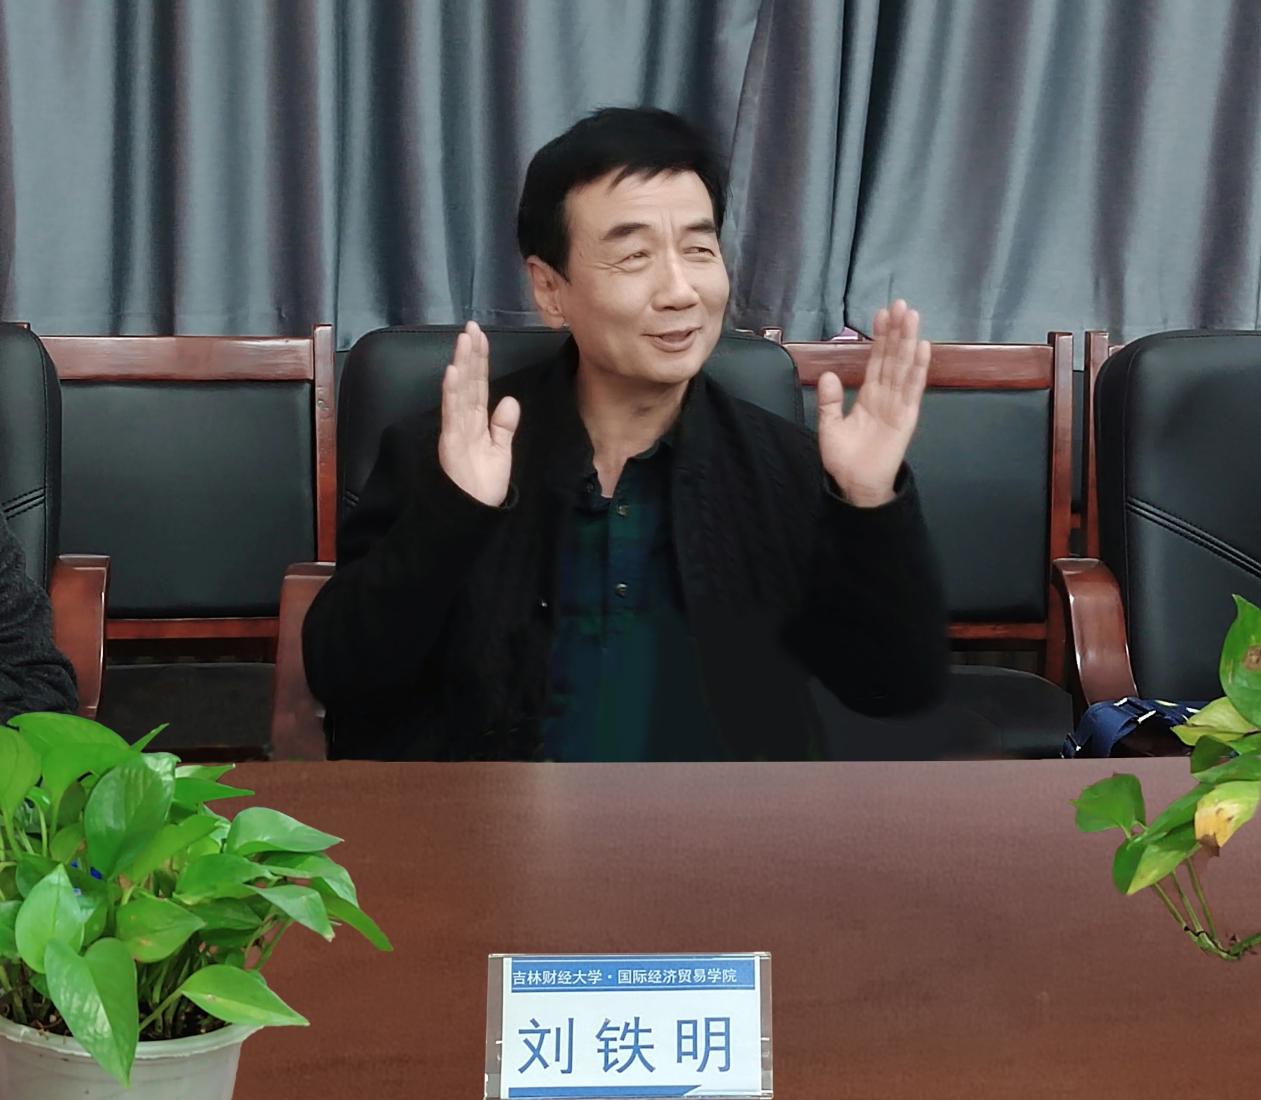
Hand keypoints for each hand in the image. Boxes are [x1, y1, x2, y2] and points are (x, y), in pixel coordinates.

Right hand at [437, 321, 519, 506]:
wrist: (474, 513)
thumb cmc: (484, 486)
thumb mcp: (500, 452)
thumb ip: (503, 427)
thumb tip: (510, 400)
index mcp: (475, 422)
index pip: (478, 385)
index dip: (480, 361)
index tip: (481, 336)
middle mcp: (463, 421)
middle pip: (467, 382)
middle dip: (470, 354)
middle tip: (472, 326)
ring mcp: (455, 430)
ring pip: (459, 391)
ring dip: (461, 364)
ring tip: (464, 340)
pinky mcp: (451, 443)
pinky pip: (452, 414)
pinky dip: (452, 393)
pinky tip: (453, 372)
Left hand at [817, 299, 929, 506]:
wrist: (855, 486)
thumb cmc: (844, 458)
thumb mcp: (829, 426)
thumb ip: (830, 401)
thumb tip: (828, 374)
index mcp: (869, 395)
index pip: (876, 360)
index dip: (879, 337)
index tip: (881, 313)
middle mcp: (886, 396)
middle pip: (893, 357)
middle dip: (897, 331)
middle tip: (900, 303)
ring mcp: (898, 405)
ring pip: (904, 367)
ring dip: (909, 342)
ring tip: (912, 317)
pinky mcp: (906, 418)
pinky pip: (913, 390)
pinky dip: (918, 369)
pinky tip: (923, 348)